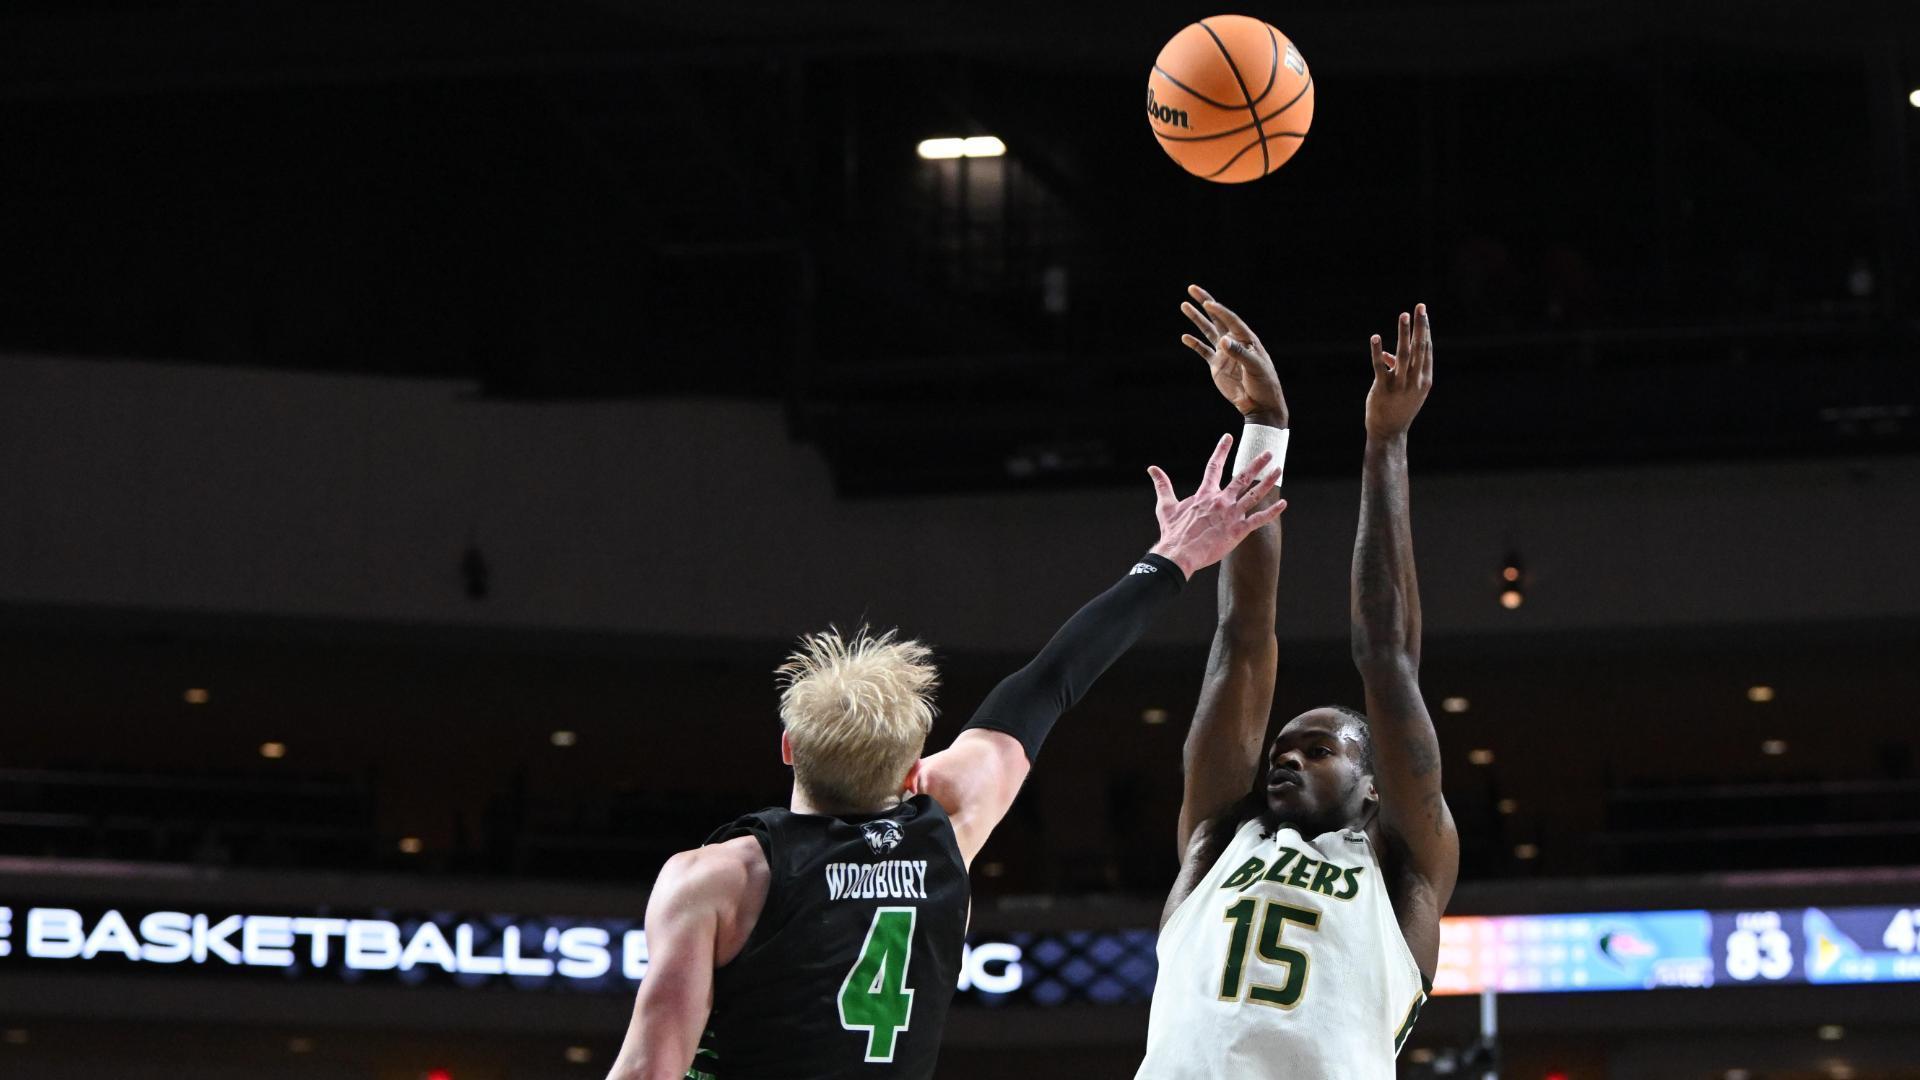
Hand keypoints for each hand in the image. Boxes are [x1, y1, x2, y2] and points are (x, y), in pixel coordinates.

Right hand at [1145, 433, 1288, 578]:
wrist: (1180, 553)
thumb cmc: (1172, 532)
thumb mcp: (1166, 506)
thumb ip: (1162, 485)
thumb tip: (1152, 468)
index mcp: (1205, 494)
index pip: (1214, 466)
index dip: (1221, 450)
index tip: (1228, 438)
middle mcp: (1221, 500)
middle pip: (1242, 477)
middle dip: (1256, 463)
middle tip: (1268, 452)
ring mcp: (1231, 515)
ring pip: (1254, 494)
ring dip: (1267, 481)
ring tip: (1278, 470)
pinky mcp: (1238, 530)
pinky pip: (1259, 519)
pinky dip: (1272, 512)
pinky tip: (1283, 504)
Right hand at [1180, 285, 1288, 425]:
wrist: (1260, 404)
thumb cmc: (1264, 384)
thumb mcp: (1255, 368)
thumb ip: (1239, 353)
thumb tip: (1223, 340)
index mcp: (1247, 339)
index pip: (1231, 320)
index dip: (1219, 311)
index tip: (1208, 303)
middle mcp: (1234, 342)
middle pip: (1217, 318)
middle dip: (1205, 303)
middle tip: (1192, 288)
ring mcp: (1224, 354)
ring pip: (1207, 331)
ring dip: (1196, 319)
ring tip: (1184, 305)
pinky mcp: (1217, 366)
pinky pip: (1203, 351)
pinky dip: (1194, 344)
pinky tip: (1185, 337)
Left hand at [1366, 303, 1433, 437]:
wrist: (1390, 432)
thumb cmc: (1399, 408)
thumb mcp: (1408, 389)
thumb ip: (1401, 370)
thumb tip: (1389, 355)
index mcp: (1425, 379)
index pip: (1427, 350)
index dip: (1426, 330)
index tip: (1424, 312)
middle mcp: (1415, 381)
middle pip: (1419, 348)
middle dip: (1420, 326)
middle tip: (1419, 307)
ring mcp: (1400, 385)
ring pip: (1403, 354)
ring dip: (1404, 333)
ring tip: (1403, 315)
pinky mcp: (1383, 389)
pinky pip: (1380, 367)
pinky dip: (1378, 351)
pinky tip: (1375, 337)